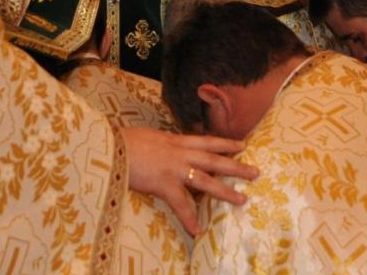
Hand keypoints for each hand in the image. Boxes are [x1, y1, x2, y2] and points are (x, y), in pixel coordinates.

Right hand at [121, 127, 258, 235]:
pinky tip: (198, 230)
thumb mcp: (147, 136)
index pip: (206, 141)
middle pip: (214, 160)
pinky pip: (180, 204)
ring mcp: (174, 168)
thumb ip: (159, 143)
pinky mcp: (163, 183)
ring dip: (225, 191)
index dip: (225, 143)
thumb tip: (160, 146)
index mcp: (175, 140)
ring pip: (206, 180)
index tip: (242, 145)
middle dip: (236, 166)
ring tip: (243, 200)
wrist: (110, 145)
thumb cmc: (122, 140)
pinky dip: (189, 218)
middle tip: (256, 172)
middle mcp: (179, 153)